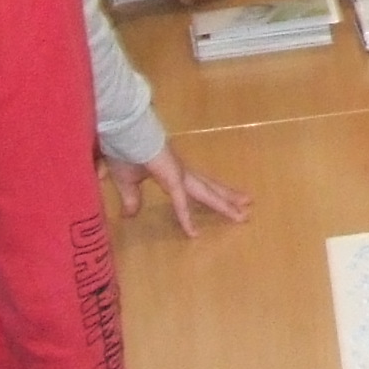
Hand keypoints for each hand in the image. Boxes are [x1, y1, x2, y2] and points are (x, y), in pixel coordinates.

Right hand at [109, 141, 249, 237]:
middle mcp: (182, 173)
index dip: (209, 194)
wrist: (121, 134)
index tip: (224, 204)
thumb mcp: (126, 182)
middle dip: (228, 198)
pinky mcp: (170, 177)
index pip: (197, 186)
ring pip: (206, 193)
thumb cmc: (124, 151)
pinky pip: (180, 202)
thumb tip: (129, 215)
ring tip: (245, 213)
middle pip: (210, 188)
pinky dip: (186, 218)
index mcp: (173, 172)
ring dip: (224, 204)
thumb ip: (131, 198)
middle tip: (248, 206)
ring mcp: (179, 174)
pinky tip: (193, 234)